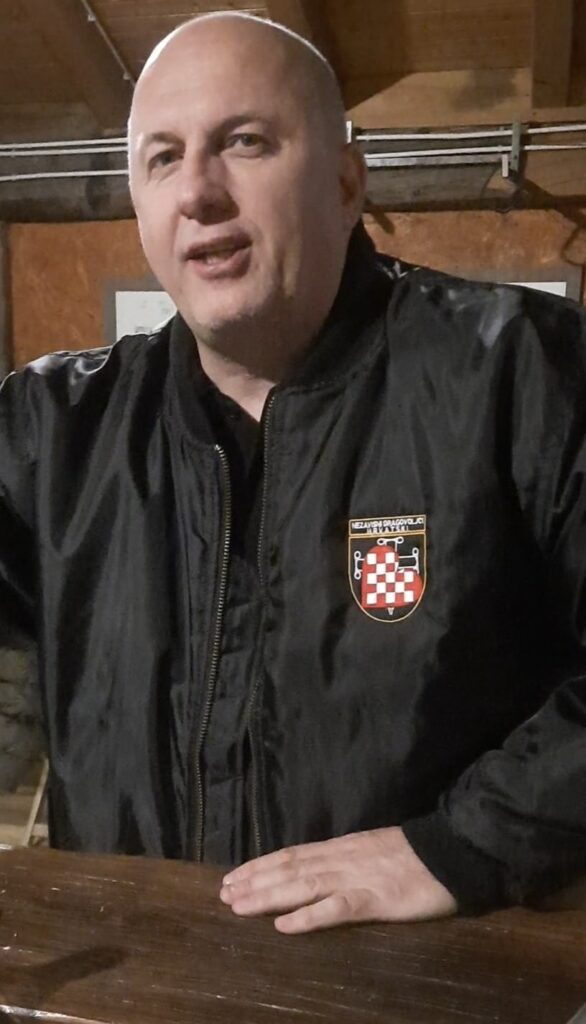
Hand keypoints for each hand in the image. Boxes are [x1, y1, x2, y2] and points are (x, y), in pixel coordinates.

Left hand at [219, 826, 456, 932]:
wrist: (452, 852)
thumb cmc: (415, 855)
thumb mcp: (371, 849)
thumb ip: (344, 859)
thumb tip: (314, 868)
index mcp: (341, 847)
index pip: (292, 854)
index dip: (260, 866)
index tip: (232, 877)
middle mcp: (341, 858)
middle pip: (289, 869)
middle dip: (254, 882)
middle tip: (222, 894)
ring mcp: (357, 878)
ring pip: (303, 885)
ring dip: (268, 896)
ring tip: (238, 906)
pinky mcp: (376, 900)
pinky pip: (337, 909)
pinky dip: (308, 917)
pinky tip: (285, 926)